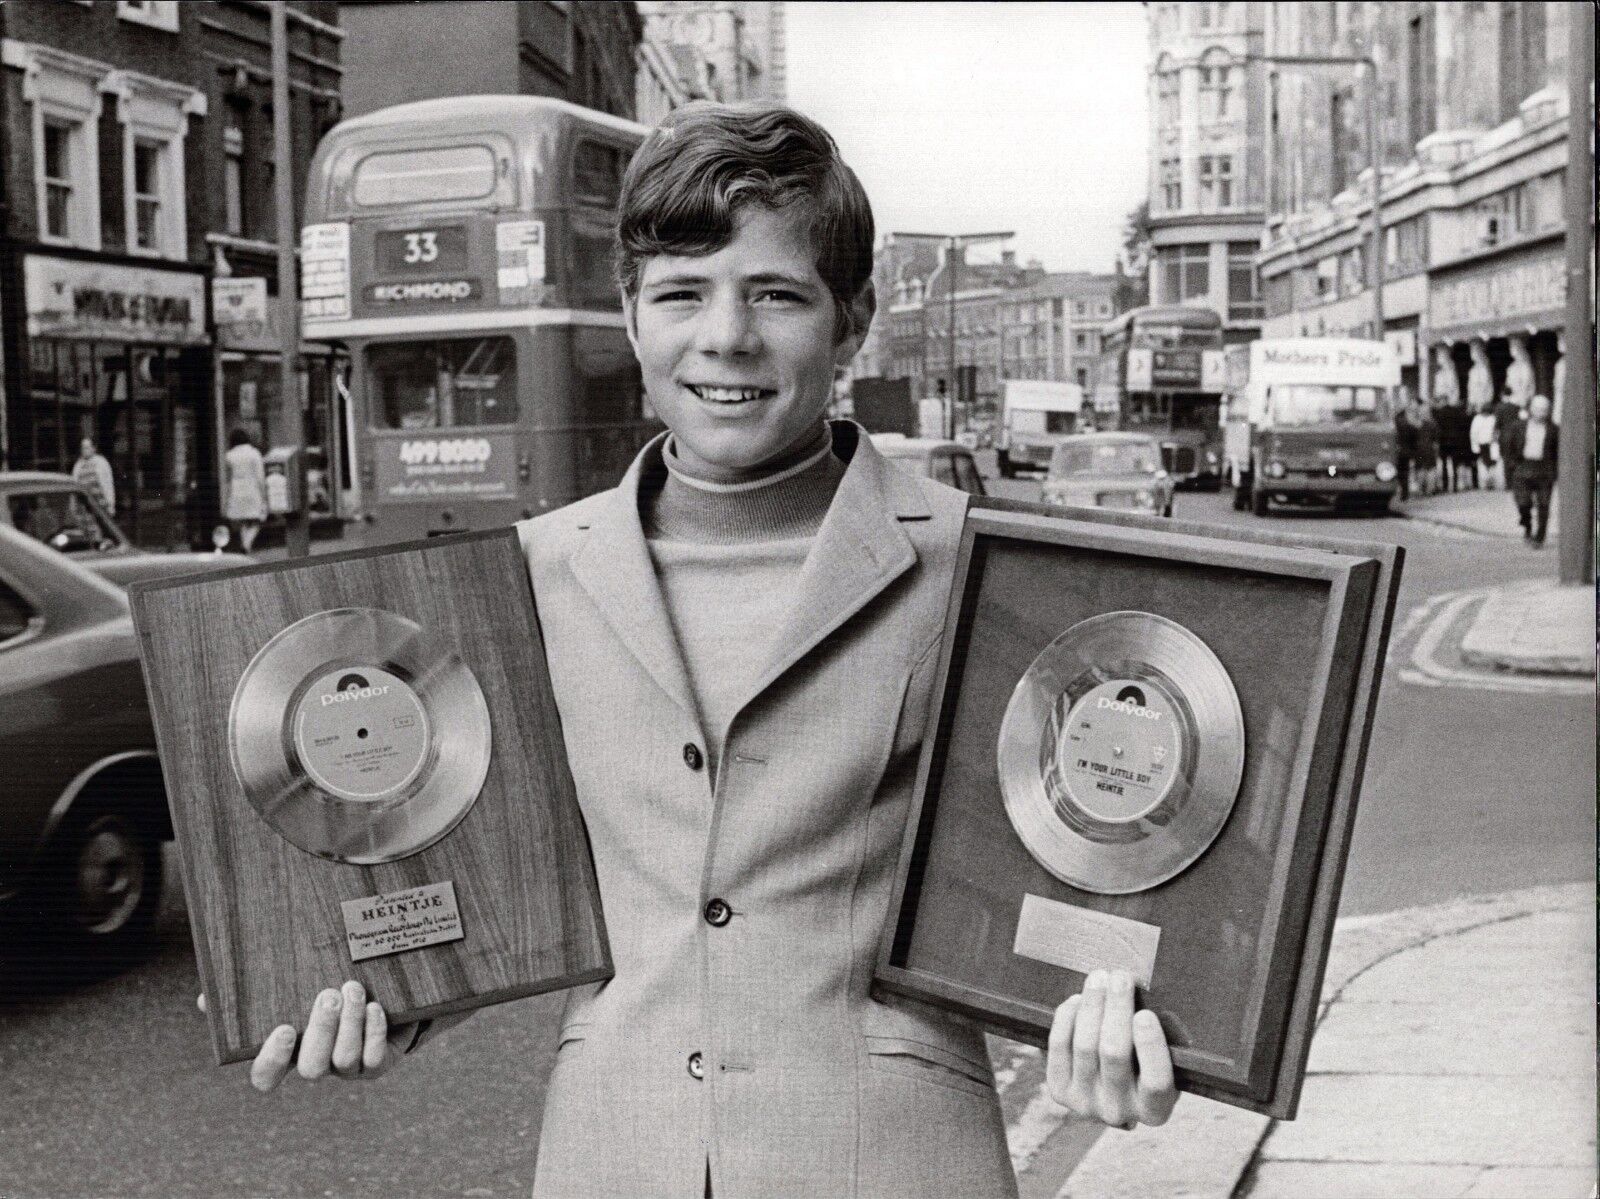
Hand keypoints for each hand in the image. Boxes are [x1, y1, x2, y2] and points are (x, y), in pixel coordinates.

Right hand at [196, 982, 417, 1090]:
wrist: (376, 996)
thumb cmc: (316, 990)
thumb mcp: (286, 989)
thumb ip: (247, 994)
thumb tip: (205, 998)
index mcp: (286, 1052)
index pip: (266, 1076)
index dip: (272, 1061)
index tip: (284, 1029)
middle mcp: (314, 1063)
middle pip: (311, 1068)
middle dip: (321, 1031)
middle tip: (328, 995)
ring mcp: (346, 1067)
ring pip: (343, 1059)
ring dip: (349, 1024)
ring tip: (353, 988)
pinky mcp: (375, 1062)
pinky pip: (374, 1057)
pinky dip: (374, 1032)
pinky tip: (374, 1007)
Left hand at [1046, 969, 1176, 1129]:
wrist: (1110, 1093)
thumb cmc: (1145, 1065)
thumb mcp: (1166, 1062)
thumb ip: (1161, 1039)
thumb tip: (1143, 994)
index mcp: (1155, 1110)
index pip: (1156, 1082)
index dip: (1150, 1046)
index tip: (1145, 1014)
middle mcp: (1119, 1111)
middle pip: (1114, 1054)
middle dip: (1116, 1008)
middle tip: (1120, 977)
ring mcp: (1085, 1103)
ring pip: (1085, 1045)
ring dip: (1092, 1005)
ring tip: (1099, 978)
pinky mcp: (1060, 1090)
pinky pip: (1059, 1046)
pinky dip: (1067, 1017)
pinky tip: (1077, 999)